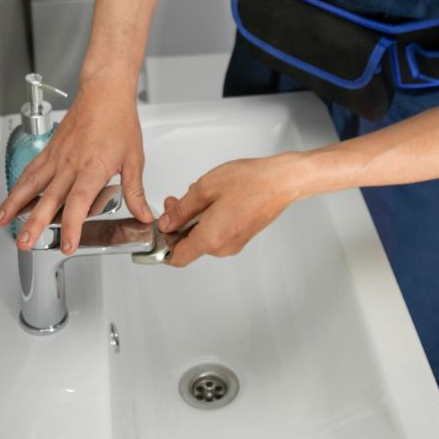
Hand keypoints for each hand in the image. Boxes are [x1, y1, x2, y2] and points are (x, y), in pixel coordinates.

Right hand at [0, 78, 153, 253]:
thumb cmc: (119, 120)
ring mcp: (57, 156)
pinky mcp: (49, 150)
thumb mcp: (134, 159)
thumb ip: (136, 191)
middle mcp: (71, 164)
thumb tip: (144, 215)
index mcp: (93, 167)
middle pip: (49, 199)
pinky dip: (18, 186)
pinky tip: (11, 199)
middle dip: (34, 223)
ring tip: (2, 221)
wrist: (104, 91)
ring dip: (15, 204)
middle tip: (24, 242)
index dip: (72, 226)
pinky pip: (31, 171)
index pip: (79, 202)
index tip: (69, 244)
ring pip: (32, 184)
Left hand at [158, 154, 308, 266]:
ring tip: (197, 195)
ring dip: (193, 220)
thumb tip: (167, 223)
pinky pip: (216, 233)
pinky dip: (207, 219)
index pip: (177, 257)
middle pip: (188, 245)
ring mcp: (234, 243)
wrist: (282, 181)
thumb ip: (181, 210)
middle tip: (174, 202)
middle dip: (177, 225)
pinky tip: (212, 199)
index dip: (161, 247)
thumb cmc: (250, 182)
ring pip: (202, 237)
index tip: (155, 235)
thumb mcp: (205, 189)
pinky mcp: (241, 236)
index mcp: (211, 238)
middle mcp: (223, 247)